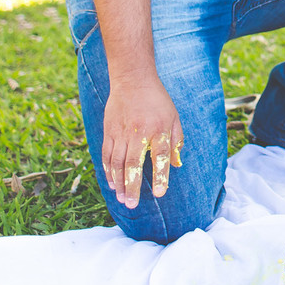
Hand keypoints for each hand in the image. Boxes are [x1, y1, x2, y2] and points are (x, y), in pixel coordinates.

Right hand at [102, 78, 183, 209]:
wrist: (133, 79)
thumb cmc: (157, 100)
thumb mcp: (174, 117)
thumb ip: (176, 142)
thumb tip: (177, 165)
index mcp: (158, 129)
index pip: (160, 156)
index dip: (160, 175)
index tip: (160, 193)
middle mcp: (139, 133)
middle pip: (134, 164)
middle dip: (132, 186)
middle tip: (132, 204)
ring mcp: (121, 132)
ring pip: (117, 162)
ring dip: (119, 182)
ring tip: (123, 198)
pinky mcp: (109, 131)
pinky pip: (107, 155)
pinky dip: (108, 171)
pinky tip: (112, 183)